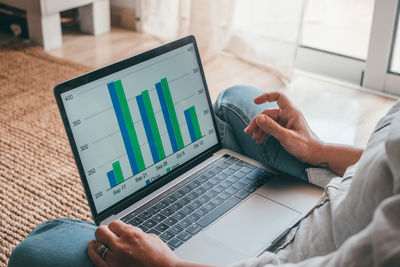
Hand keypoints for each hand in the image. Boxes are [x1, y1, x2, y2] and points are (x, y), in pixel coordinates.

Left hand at [88, 220, 178, 266]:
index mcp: (132, 235)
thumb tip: (127, 232)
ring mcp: (114, 259)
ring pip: (97, 245)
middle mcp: (120, 246)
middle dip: (104, 231)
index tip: (116, 229)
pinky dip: (92, 252)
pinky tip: (92, 247)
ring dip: (99, 242)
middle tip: (106, 234)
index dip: (115, 226)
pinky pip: (96, 259)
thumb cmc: (162, 258)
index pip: (113, 224)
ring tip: (100, 241)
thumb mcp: (151, 238)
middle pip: (101, 231)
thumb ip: (136, 233)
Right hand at [244, 91, 362, 175]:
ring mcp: (286, 122)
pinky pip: (271, 127)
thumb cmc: (305, 146)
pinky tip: (260, 140)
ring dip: (260, 129)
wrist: (314, 155)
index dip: (266, 96)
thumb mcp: (286, 137)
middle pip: (268, 112)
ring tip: (255, 138)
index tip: (255, 101)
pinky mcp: (284, 129)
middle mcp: (288, 115)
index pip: (278, 96)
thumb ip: (272, 127)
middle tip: (249, 132)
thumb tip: (259, 118)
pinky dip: (264, 133)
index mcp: (291, 112)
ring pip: (268, 121)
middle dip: (257, 122)